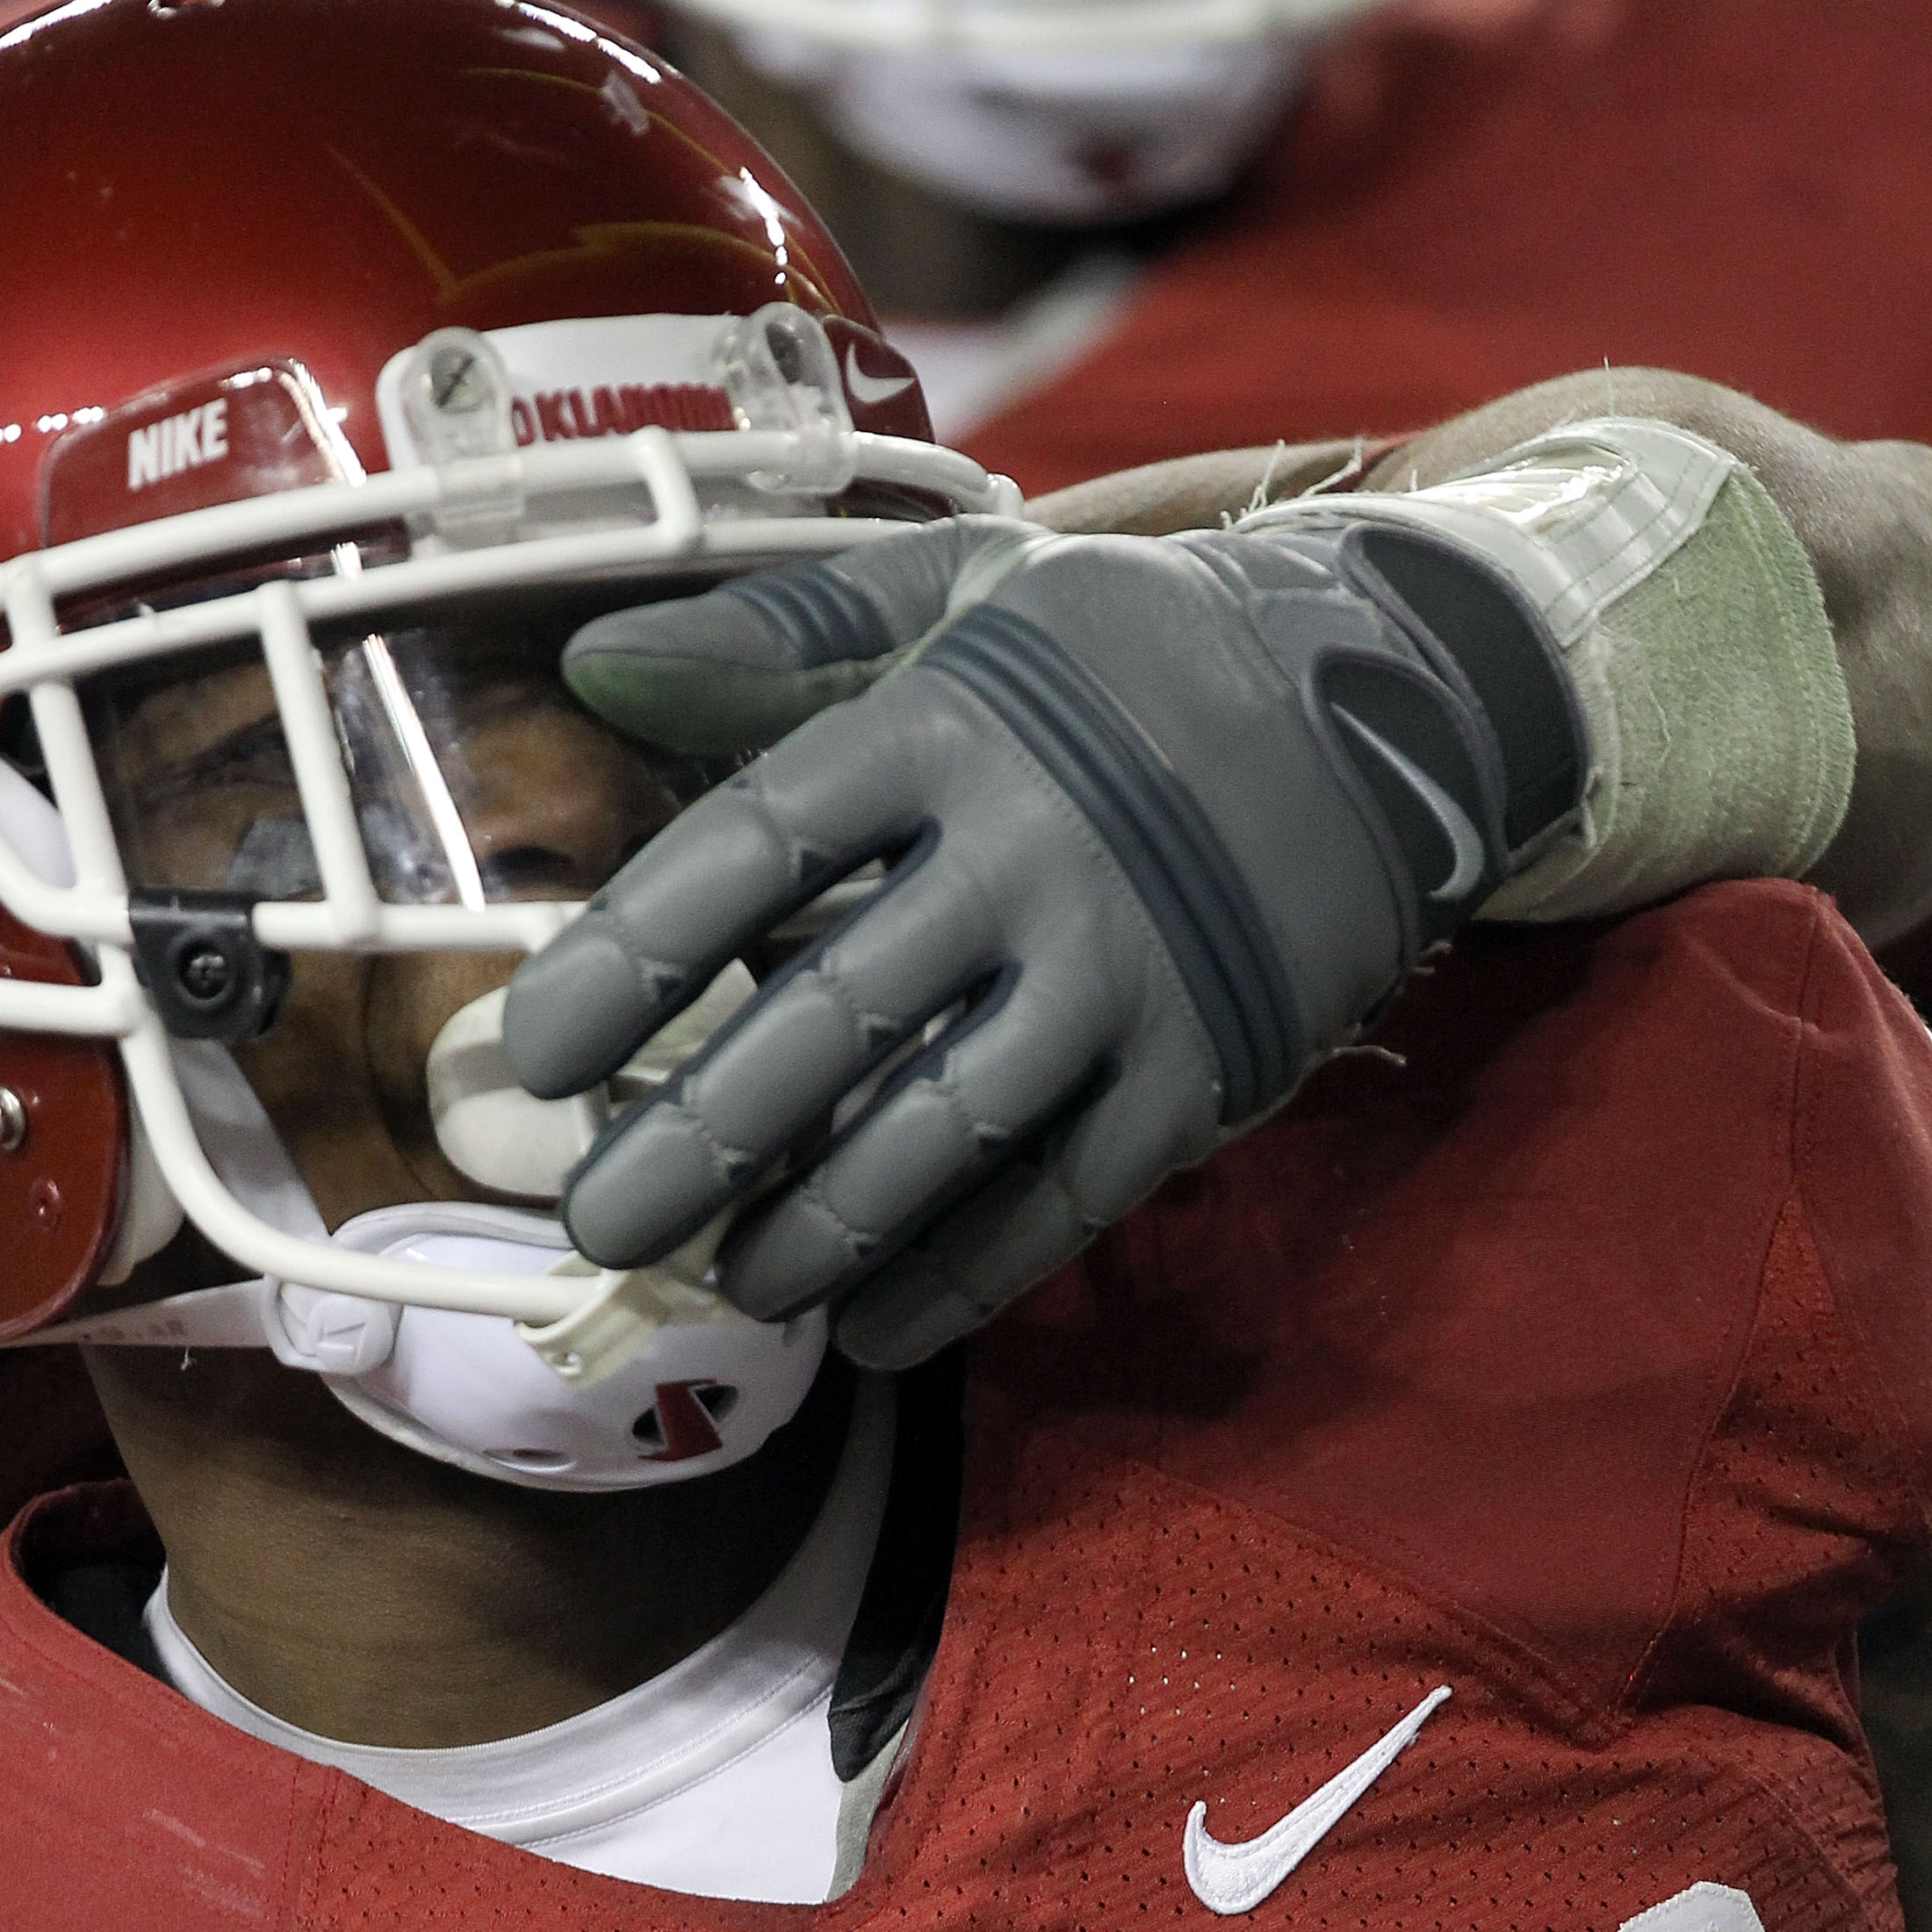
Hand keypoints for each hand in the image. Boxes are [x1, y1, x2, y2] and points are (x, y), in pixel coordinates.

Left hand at [503, 504, 1583, 1365]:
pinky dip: (961, 1277)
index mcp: (944, 728)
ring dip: (816, 1230)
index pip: (748, 853)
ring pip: (939, 1135)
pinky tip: (871, 1330)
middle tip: (600, 1221)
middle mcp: (1029, 853)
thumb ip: (778, 639)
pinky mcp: (1202, 1070)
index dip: (630, 959)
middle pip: (827, 1023)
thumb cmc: (1125, 657)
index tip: (536, 1053)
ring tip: (725, 1285)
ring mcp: (1125, 973)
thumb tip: (589, 665)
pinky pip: (1060, 1201)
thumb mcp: (963, 601)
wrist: (1395, 694)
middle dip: (696, 1140)